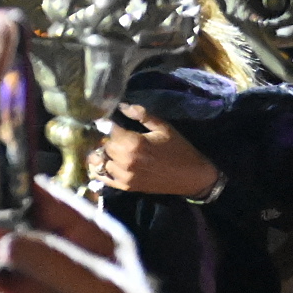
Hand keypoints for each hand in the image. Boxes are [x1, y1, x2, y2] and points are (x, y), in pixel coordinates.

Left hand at [97, 104, 221, 198]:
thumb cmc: (179, 149)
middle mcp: (125, 160)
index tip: (105, 120)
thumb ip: (141, 114)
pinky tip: (104, 162)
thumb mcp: (163, 127)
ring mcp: (124, 175)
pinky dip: (99, 169)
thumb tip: (121, 105)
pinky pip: (103, 178)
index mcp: (133, 143)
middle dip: (103, 138)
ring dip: (100, 153)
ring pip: (99, 161)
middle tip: (107, 134)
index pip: (106, 129)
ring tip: (107, 148)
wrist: (193, 177)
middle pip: (101, 145)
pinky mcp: (126, 186)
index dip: (104, 123)